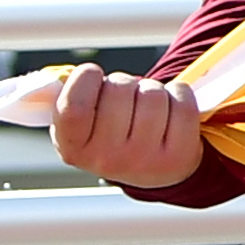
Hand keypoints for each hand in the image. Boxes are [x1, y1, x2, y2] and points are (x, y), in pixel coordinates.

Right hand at [51, 63, 204, 188]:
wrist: (152, 168)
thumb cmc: (110, 131)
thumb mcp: (80, 122)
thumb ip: (68, 97)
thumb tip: (62, 76)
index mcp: (73, 148)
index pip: (75, 105)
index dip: (87, 77)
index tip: (93, 76)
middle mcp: (106, 159)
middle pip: (120, 88)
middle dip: (125, 83)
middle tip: (125, 100)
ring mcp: (145, 159)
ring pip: (153, 93)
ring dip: (153, 89)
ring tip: (146, 108)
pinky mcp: (180, 154)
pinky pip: (182, 99)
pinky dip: (179, 94)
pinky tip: (170, 112)